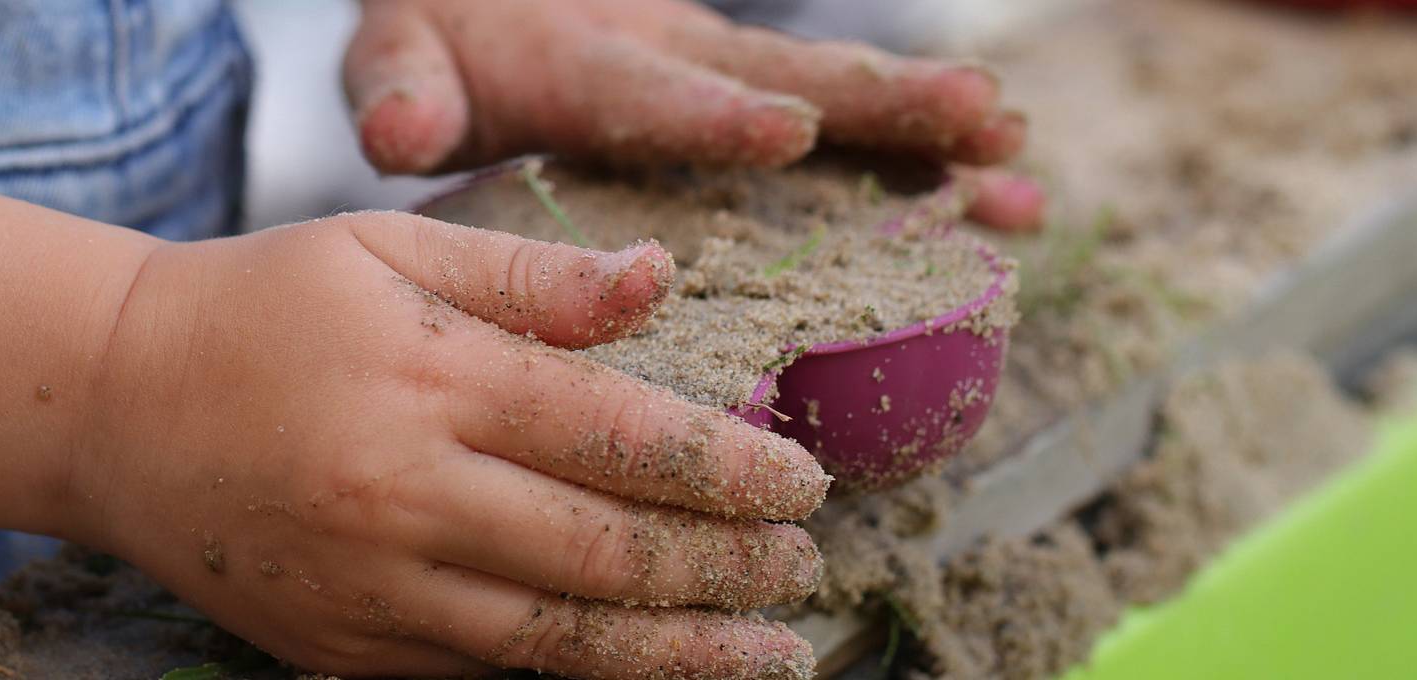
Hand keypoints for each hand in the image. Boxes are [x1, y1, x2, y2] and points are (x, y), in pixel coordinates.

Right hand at [67, 213, 831, 677]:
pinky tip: (640, 670)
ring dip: (679, 655)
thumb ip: (531, 275)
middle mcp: (408, 494)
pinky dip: (573, 678)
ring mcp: (372, 586)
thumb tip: (661, 283)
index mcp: (432, 380)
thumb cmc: (263, 307)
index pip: (621, 437)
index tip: (804, 483)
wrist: (110, 405)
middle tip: (799, 568)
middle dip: (726, 571)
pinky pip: (481, 676)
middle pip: (608, 555)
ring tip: (768, 655)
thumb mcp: (388, 248)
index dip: (731, 470)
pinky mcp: (342, 647)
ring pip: (558, 644)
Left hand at [344, 0, 1043, 230]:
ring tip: (1016, 155)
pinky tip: (1010, 195)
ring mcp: (725, 75)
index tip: (785, 130)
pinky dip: (927, 159)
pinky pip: (849, 128)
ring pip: (836, 100)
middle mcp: (673, 57)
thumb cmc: (439, 44)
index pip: (652, 92)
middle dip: (878, 104)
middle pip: (784, 79)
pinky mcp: (753, 98)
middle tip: (978, 117)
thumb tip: (402, 131)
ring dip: (926, 128)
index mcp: (584, 60)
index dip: (714, 115)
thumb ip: (402, 90)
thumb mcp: (399, 60)